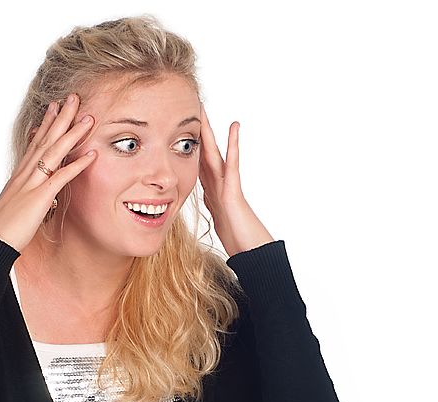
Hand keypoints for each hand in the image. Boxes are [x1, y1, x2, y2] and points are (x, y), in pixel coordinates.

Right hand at [0, 93, 96, 251]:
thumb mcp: (16, 203)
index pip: (37, 142)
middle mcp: (26, 173)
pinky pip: (61, 176)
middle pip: (46, 139)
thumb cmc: (4, 227)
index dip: (48, 123)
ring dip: (73, 133)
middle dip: (61, 117)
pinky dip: (77, 164)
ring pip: (54, 151)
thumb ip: (25, 191)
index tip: (56, 106)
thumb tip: (36, 187)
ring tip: (88, 118)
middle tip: (74, 98)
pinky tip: (92, 154)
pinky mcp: (40, 197)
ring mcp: (33, 183)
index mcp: (21, 174)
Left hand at [198, 105, 273, 256]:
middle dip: (197, 135)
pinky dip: (233, 146)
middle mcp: (219, 186)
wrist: (253, 254)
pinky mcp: (235, 192)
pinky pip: (233, 164)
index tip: (183, 134)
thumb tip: (206, 200)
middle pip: (205, 155)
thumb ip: (214, 208)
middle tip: (192, 112)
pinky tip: (234, 128)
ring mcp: (228, 188)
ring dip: (210, 132)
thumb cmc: (240, 242)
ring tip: (205, 111)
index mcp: (212, 194)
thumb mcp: (220, 222)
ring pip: (216, 154)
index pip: (198, 166)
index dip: (191, 150)